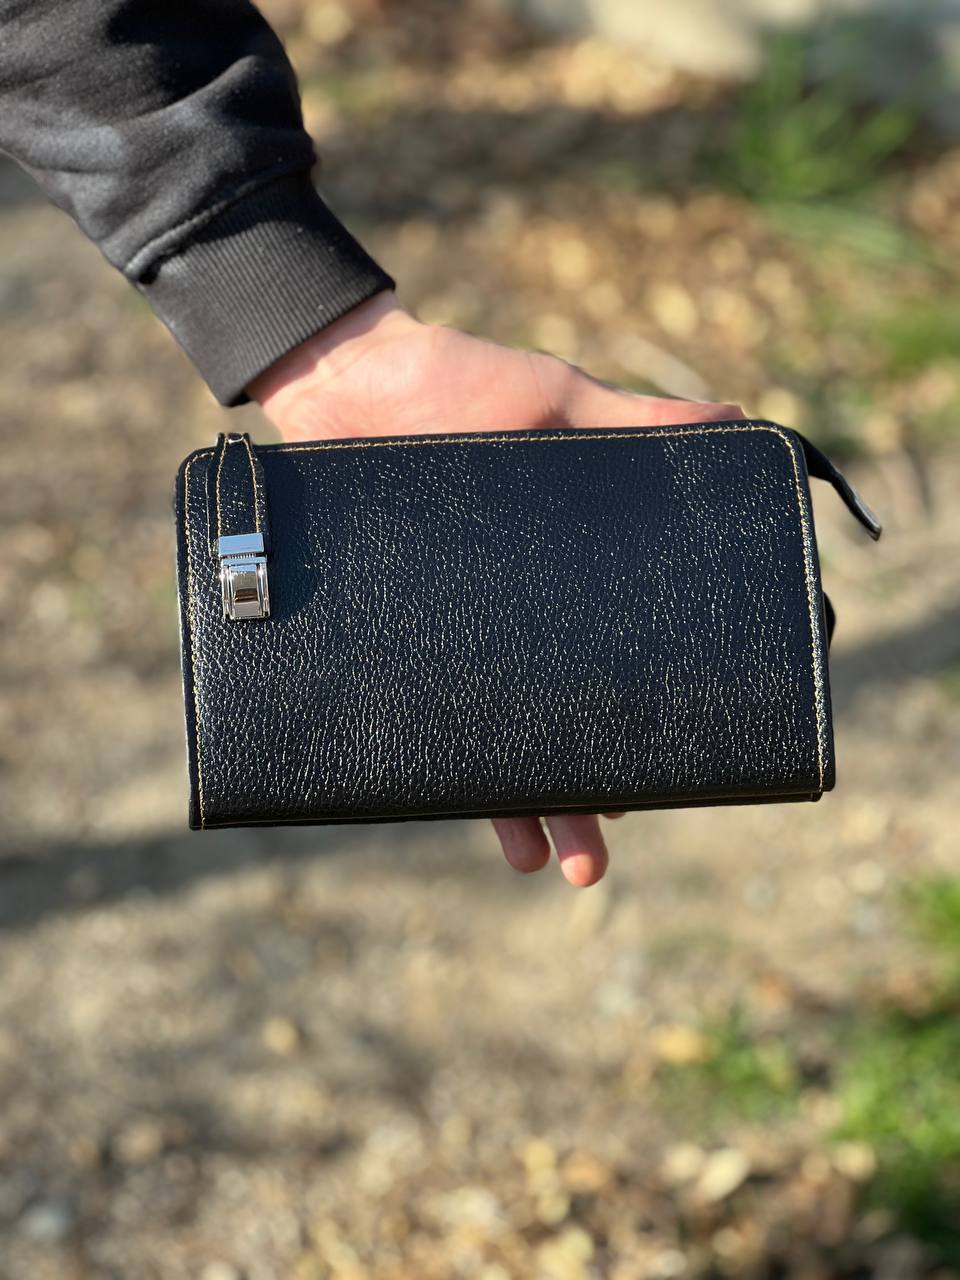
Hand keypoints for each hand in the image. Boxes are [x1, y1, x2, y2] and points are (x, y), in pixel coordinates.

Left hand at [250, 292, 743, 886]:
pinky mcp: (404, 641)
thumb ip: (635, 423)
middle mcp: (528, 623)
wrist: (346, 381)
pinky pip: (425, 719)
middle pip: (572, 719)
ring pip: (502, 740)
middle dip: (596, 790)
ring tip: (554, 862)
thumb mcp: (556, 401)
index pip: (631, 659)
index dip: (665, 709)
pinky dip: (445, 774)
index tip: (702, 752)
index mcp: (576, 579)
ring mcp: (466, 638)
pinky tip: (466, 819)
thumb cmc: (459, 386)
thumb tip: (741, 424)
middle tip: (604, 847)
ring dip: (530, 806)